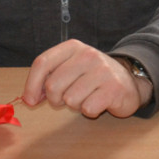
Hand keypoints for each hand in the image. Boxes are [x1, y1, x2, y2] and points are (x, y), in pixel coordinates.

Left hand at [22, 40, 151, 118]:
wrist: (129, 81)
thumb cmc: (92, 77)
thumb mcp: (71, 68)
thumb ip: (48, 78)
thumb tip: (29, 99)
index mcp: (74, 47)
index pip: (42, 63)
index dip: (32, 85)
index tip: (31, 100)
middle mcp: (88, 55)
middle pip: (53, 85)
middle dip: (56, 99)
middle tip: (69, 97)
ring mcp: (103, 71)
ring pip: (70, 100)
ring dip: (76, 105)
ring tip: (87, 96)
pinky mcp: (114, 88)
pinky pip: (87, 109)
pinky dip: (90, 111)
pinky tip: (99, 102)